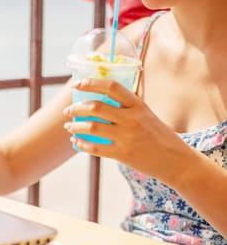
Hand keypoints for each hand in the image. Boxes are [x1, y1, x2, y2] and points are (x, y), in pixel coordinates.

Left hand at [62, 78, 189, 181]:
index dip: (91, 83)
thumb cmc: (158, 136)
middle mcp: (132, 118)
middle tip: (68, 110)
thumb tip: (98, 101)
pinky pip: (95, 148)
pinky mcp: (123, 154)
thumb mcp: (146, 115)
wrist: (176, 161)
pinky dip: (82, 144)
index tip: (77, 84)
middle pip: (96, 107)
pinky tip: (76, 141)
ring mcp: (127, 137)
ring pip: (92, 127)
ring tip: (68, 126)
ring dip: (75, 126)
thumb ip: (126, 108)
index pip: (112, 87)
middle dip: (77, 108)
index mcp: (138, 105)